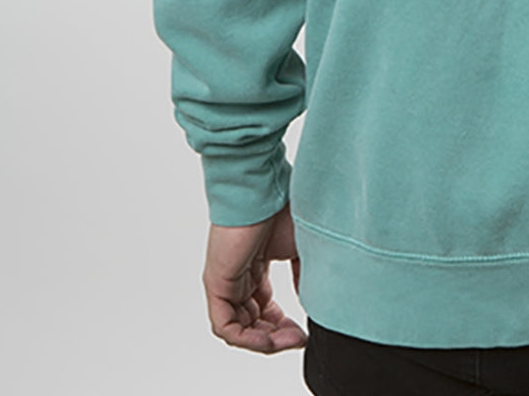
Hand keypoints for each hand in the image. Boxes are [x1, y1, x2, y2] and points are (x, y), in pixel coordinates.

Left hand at [203, 200, 307, 352]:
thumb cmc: (282, 207)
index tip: (305, 332)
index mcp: (256, 267)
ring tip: (291, 338)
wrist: (264, 188)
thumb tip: (311, 302)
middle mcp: (239, 277)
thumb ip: (304, 276)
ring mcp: (226, 281)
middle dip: (277, 335)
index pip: (264, 308)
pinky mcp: (216, 283)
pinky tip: (269, 338)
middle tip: (299, 339)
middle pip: (252, 321)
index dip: (284, 325)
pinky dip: (247, 338)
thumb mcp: (301, 248)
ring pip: (239, 327)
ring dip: (265, 340)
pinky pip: (225, 325)